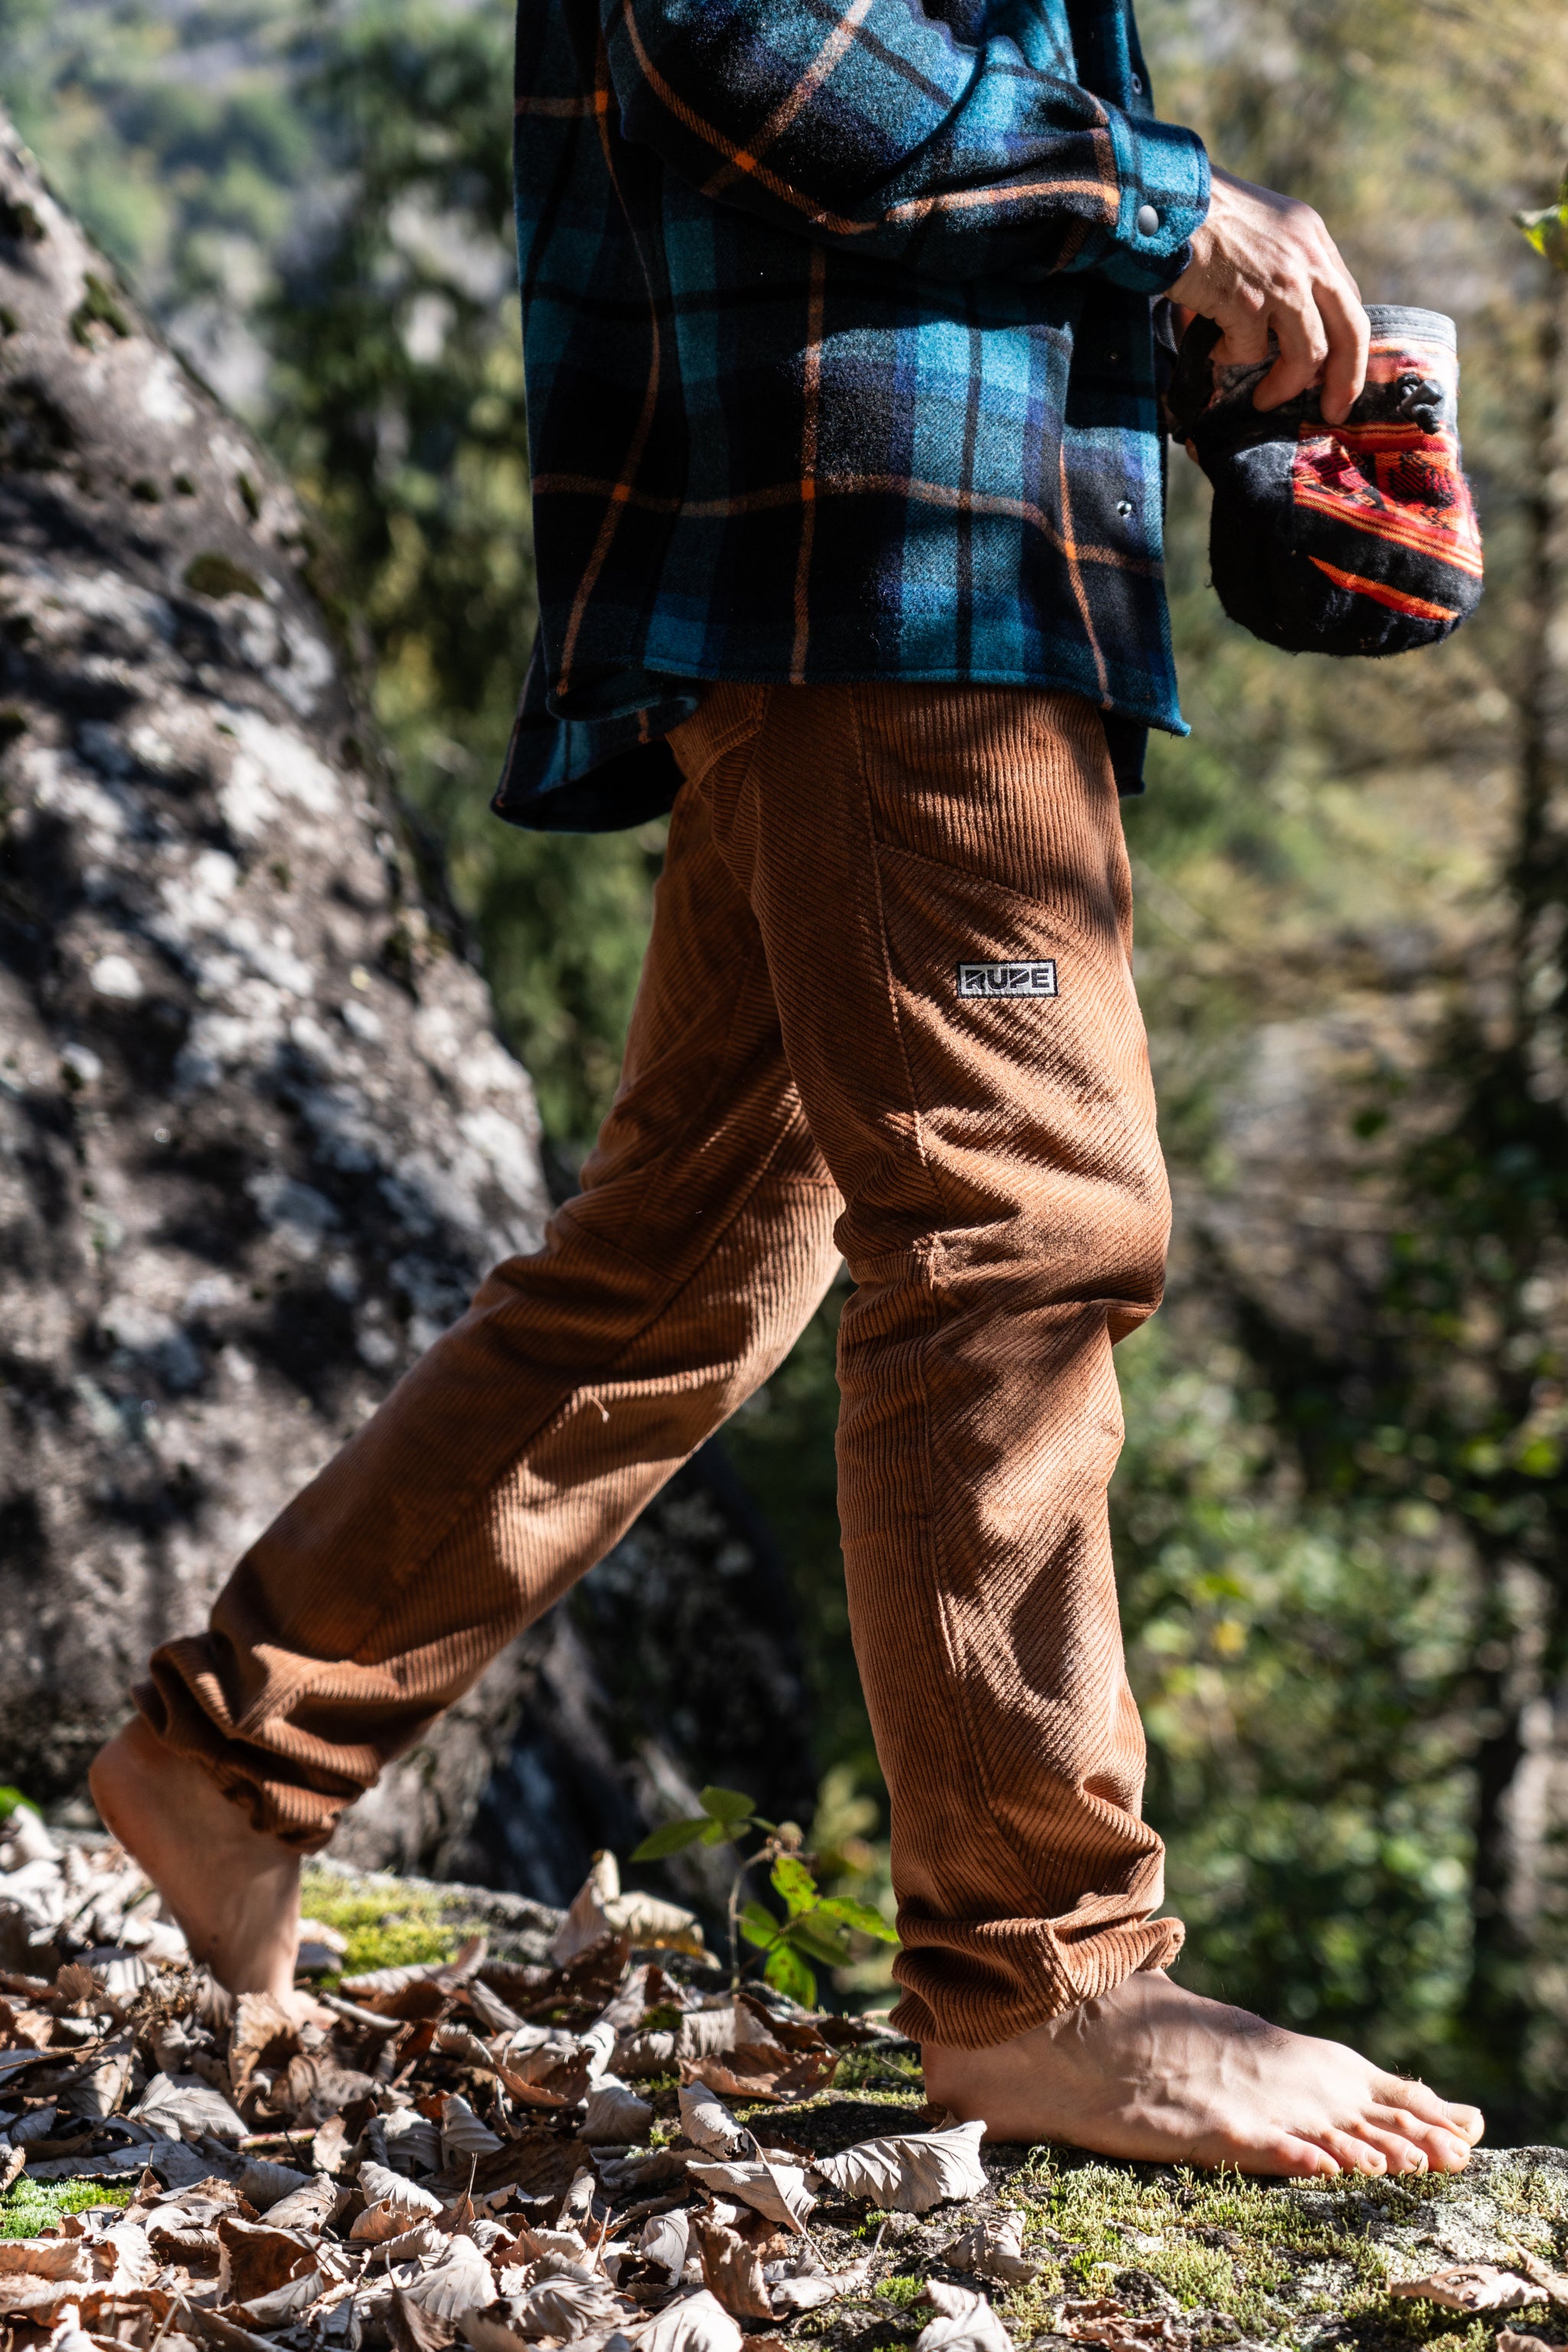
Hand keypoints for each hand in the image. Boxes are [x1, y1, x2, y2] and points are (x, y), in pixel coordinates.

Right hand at [1168, 164, 1368, 424]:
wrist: (1162, 198)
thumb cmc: (1199, 215)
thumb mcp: (1259, 227)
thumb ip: (1279, 265)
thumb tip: (1278, 327)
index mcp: (1312, 236)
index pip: (1348, 301)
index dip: (1347, 345)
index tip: (1335, 375)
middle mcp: (1307, 257)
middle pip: (1350, 331)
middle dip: (1346, 381)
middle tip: (1333, 411)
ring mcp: (1281, 281)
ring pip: (1309, 354)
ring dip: (1286, 386)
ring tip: (1264, 399)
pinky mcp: (1247, 302)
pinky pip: (1249, 353)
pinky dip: (1230, 357)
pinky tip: (1213, 343)